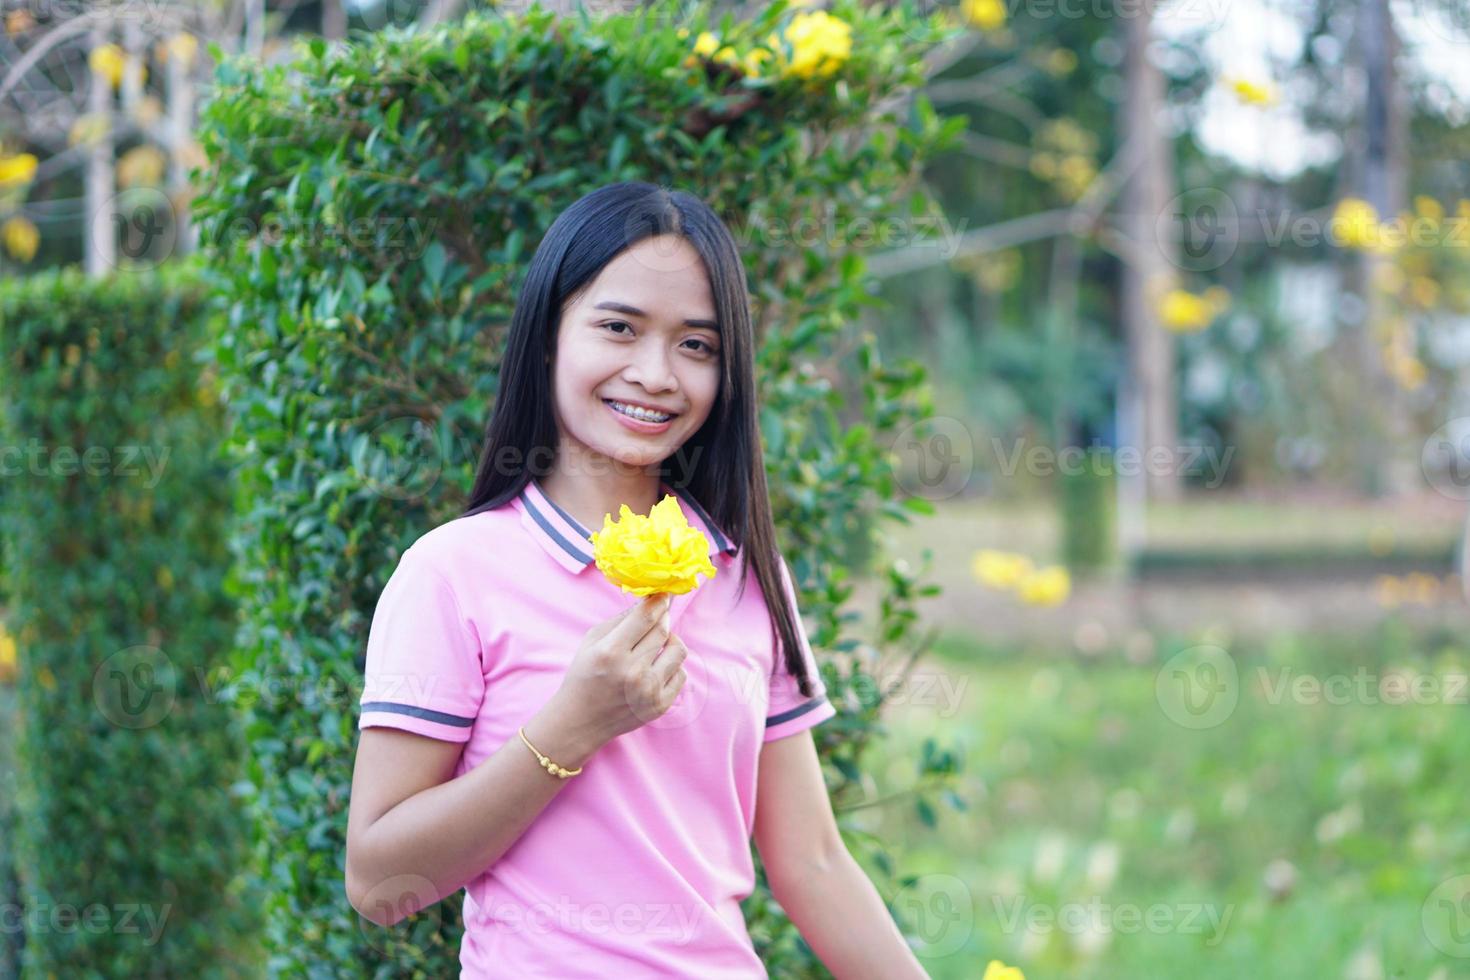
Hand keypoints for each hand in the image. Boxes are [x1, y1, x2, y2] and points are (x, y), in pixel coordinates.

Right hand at [551, 593, 688, 746]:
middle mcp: (633, 671)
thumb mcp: (592, 641)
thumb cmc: (584, 675)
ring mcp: (649, 691)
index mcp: (611, 651)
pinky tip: (656, 668)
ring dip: (670, 641)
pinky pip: (681, 674)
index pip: (646, 616)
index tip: (665, 592)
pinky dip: (671, 666)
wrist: (581, 721)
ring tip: (655, 645)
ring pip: (678, 650)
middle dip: (663, 618)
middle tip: (658, 616)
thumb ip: (620, 620)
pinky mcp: (660, 706)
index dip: (659, 600)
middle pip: (663, 630)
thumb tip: (650, 600)